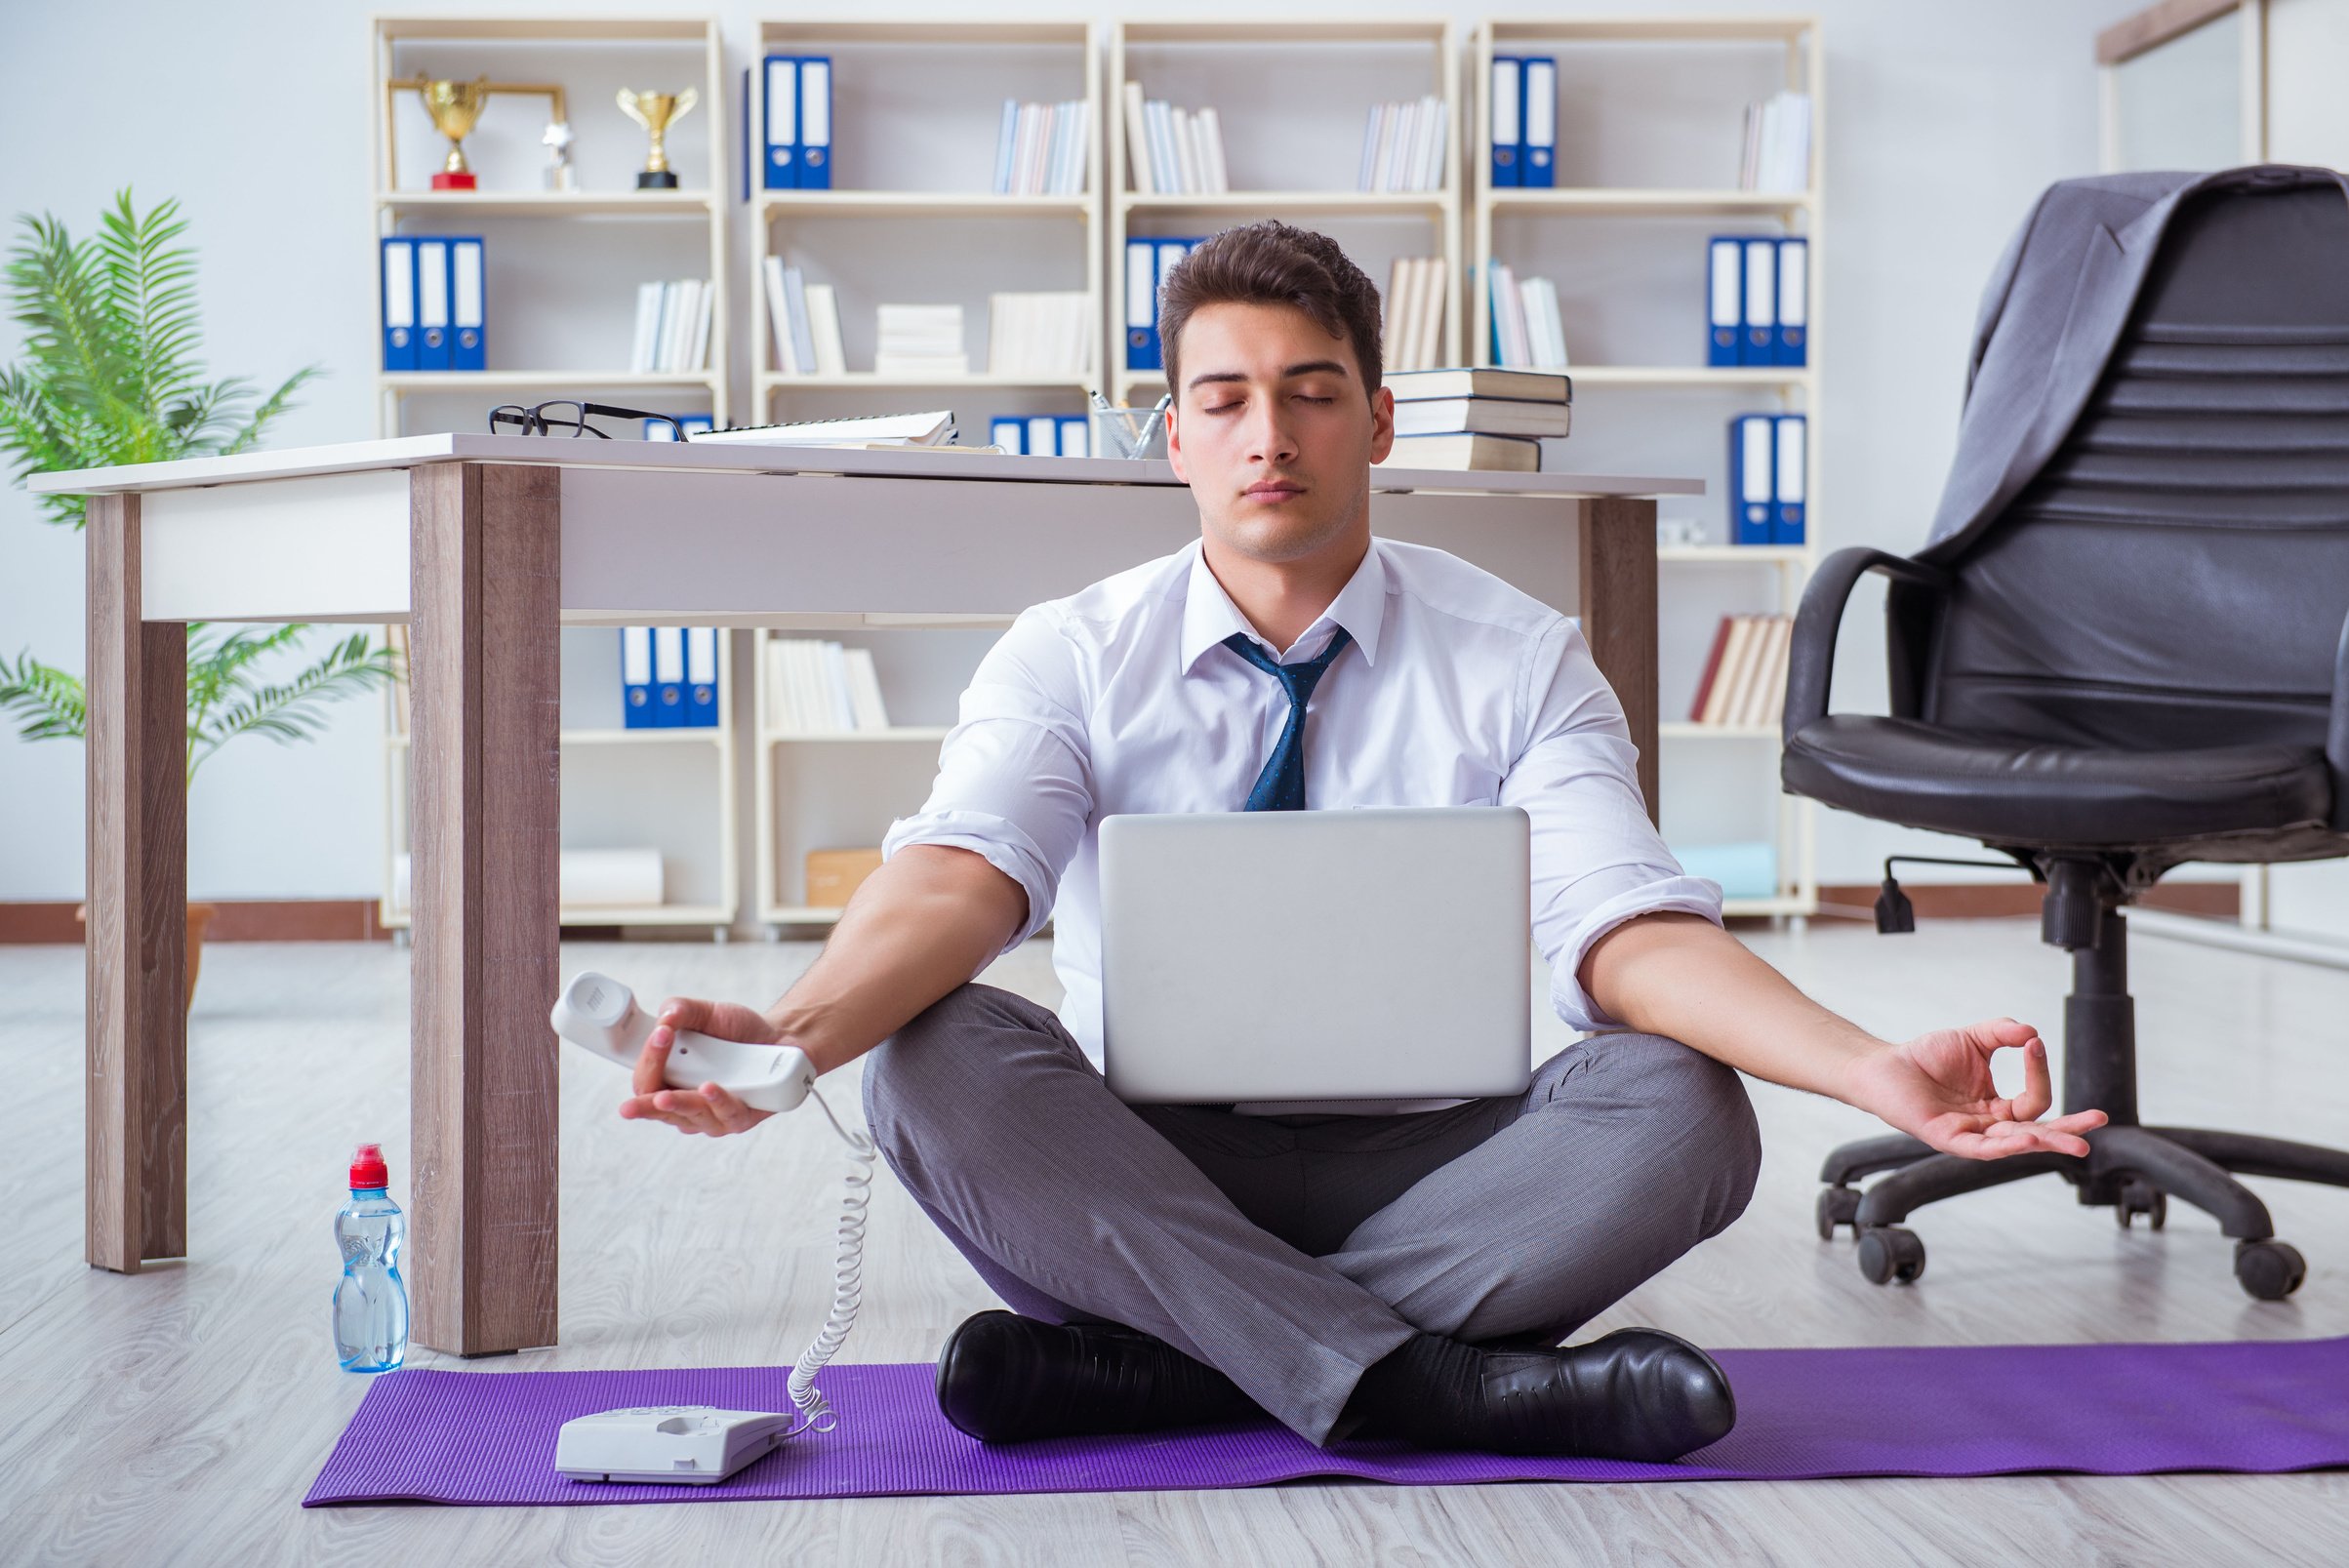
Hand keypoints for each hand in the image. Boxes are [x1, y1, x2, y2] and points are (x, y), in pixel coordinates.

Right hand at [618, 996, 784, 1136]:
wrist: (776, 1036)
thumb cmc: (734, 1032)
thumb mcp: (705, 1013)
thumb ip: (680, 1010)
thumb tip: (665, 1017)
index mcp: (668, 1080)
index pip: (645, 1083)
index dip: (646, 1065)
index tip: (660, 1035)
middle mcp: (686, 1103)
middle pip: (660, 1108)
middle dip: (648, 1104)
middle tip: (642, 1098)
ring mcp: (711, 1116)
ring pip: (690, 1116)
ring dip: (680, 1104)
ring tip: (667, 1096)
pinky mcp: (739, 1119)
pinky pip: (727, 1115)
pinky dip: (717, 1101)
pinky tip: (709, 1087)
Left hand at [1842, 1019, 2107, 1159]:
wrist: (1884, 1066)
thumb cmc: (1924, 1057)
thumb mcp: (1973, 1039)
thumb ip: (2002, 1033)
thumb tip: (2033, 1032)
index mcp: (1997, 1107)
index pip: (2034, 1100)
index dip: (2039, 1072)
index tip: (2034, 1044)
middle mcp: (1988, 1126)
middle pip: (2037, 1132)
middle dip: (2069, 1129)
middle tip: (2100, 1122)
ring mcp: (1970, 1135)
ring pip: (2015, 1144)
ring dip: (2046, 1141)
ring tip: (2077, 1142)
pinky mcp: (1948, 1139)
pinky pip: (1983, 1149)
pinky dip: (2006, 1145)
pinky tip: (2027, 1138)